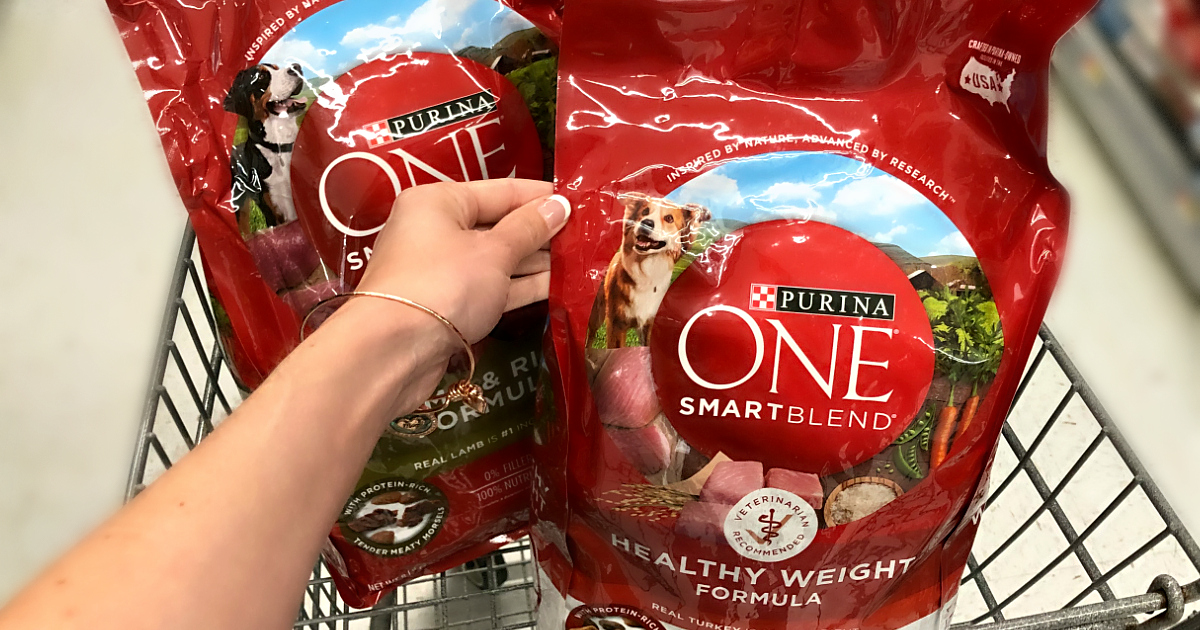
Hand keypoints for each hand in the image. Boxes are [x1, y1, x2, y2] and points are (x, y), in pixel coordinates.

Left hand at [356, 179, 569, 346]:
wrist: (392, 351)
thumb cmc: (444, 284)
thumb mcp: (494, 252)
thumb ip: (530, 228)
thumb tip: (561, 205)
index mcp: (439, 202)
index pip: (501, 190)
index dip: (541, 197)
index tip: (581, 201)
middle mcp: (436, 231)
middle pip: (498, 225)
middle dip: (541, 232)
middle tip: (587, 235)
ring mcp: (441, 271)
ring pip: (496, 260)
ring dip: (535, 262)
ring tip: (580, 260)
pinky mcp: (448, 306)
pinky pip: (490, 288)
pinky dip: (519, 287)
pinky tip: (557, 286)